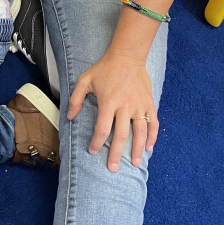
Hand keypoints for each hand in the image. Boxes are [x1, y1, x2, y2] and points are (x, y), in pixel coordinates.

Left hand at [67, 51, 157, 171]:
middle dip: (116, 153)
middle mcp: (125, 106)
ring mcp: (139, 105)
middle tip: (113, 168)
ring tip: (135, 163)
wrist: (127, 56)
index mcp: (108, 102)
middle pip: (121, 135)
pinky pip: (153, 122)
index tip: (92, 151)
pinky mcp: (149, 103)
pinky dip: (153, 136)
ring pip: (140, 132)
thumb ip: (76, 99)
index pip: (102, 128)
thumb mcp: (85, 80)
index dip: (96, 142)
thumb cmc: (105, 68)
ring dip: (138, 149)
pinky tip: (149, 148)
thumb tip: (70, 118)